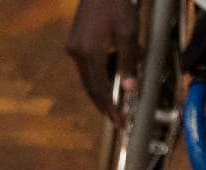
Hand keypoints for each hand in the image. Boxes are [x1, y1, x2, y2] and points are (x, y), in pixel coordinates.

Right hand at [65, 0, 143, 125]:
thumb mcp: (128, 35)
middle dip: (104, 103)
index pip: (99, 89)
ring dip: (106, 86)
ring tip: (124, 86)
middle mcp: (77, 52)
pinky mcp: (76, 42)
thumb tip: (131, 89)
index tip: (118, 122)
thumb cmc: (116, 7)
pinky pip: (89, 65)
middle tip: (117, 118)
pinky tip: (118, 68)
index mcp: (89, 53)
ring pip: (90, 76)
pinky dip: (104, 72)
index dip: (109, 108)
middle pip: (91, 86)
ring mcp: (74, 47)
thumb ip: (129, 63)